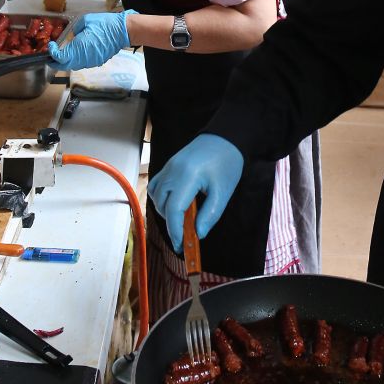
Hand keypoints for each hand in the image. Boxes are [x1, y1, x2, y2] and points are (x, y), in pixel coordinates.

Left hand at [47, 10, 135, 69]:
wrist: (122, 32)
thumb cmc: (104, 24)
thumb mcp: (85, 21)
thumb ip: (75, 30)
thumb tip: (73, 36)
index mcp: (78, 47)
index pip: (60, 57)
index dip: (52, 53)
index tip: (51, 45)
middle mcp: (83, 58)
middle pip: (64, 66)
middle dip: (55, 62)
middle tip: (50, 56)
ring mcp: (91, 62)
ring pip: (73, 66)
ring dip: (66, 61)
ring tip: (61, 54)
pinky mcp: (97, 62)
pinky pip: (82, 64)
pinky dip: (76, 60)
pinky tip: (75, 53)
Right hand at [148, 134, 243, 253]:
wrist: (224, 138)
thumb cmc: (227, 163)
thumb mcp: (223, 192)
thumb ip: (210, 214)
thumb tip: (198, 234)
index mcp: (189, 176)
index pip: (174, 208)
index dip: (175, 230)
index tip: (181, 246)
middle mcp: (173, 171)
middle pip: (163, 205)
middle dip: (172, 224)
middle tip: (185, 238)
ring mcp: (168, 167)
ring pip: (156, 197)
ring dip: (166, 212)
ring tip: (183, 219)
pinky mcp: (167, 166)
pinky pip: (156, 187)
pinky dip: (161, 200)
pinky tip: (174, 205)